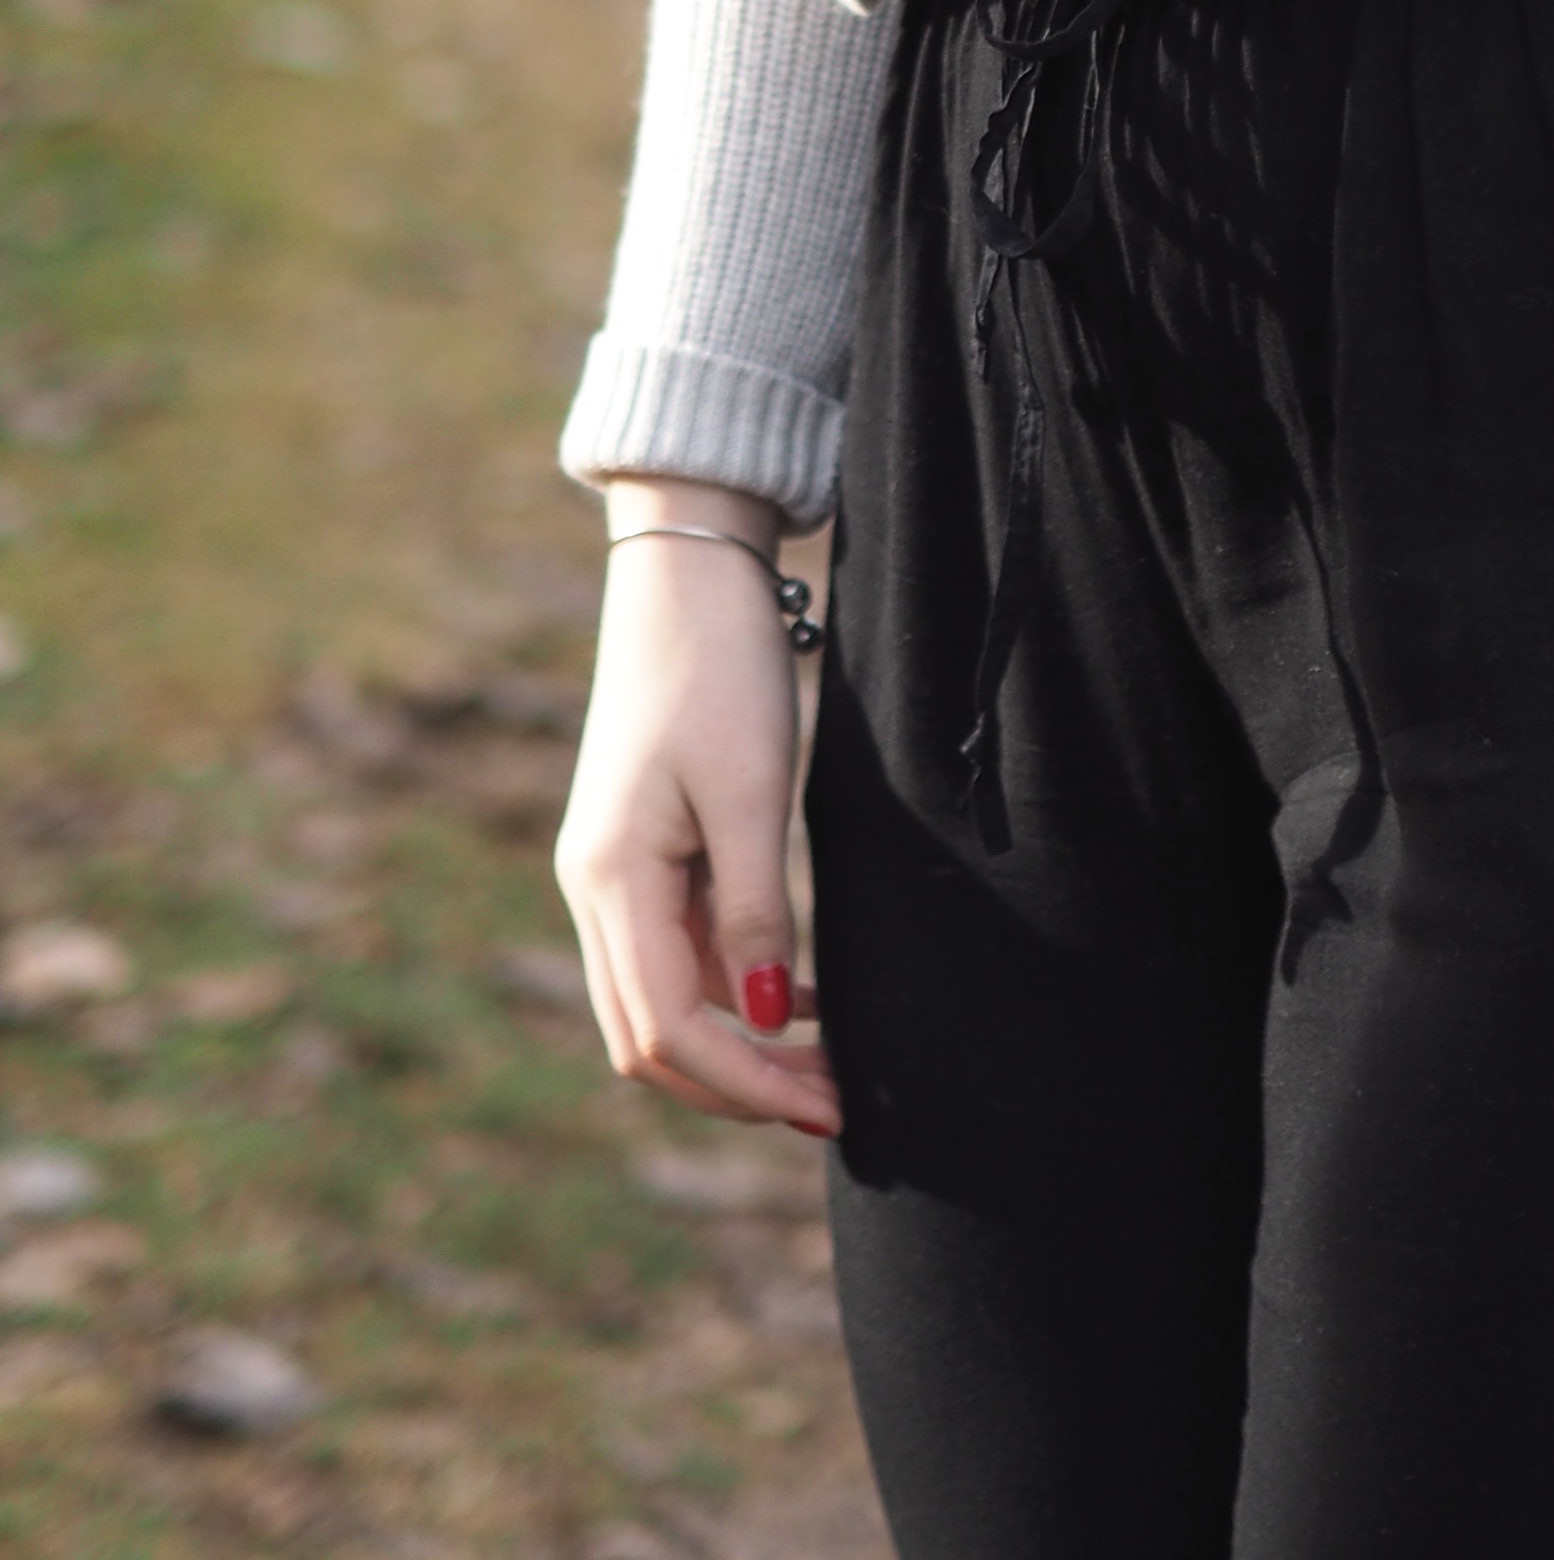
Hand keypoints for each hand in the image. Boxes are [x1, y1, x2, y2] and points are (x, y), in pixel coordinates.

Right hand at [556, 487, 841, 1136]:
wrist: (687, 575)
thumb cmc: (720, 669)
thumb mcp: (751, 787)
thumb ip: (753, 903)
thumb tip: (762, 1012)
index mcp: (610, 878)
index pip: (666, 1029)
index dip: (744, 1082)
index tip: (826, 1104)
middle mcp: (595, 888)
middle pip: (649, 1037)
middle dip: (736, 1085)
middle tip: (832, 1102)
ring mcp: (612, 872)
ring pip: (659, 1001)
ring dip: (735, 1045)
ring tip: (824, 1064)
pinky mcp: (640, 852)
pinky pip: (674, 952)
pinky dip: (729, 989)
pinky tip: (793, 994)